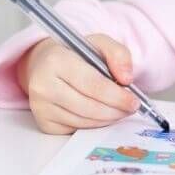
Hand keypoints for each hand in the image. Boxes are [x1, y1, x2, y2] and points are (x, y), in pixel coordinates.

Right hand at [19, 34, 138, 134]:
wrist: (45, 65)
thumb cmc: (74, 55)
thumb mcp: (98, 44)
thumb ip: (118, 54)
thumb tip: (126, 78)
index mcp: (55, 60)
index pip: (93, 84)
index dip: (117, 96)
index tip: (134, 100)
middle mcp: (42, 85)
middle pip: (89, 107)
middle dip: (116, 110)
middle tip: (131, 108)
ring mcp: (41, 107)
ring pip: (84, 121)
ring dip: (107, 119)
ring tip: (119, 110)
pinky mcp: (44, 124)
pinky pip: (76, 129)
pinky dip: (94, 125)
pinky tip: (101, 115)